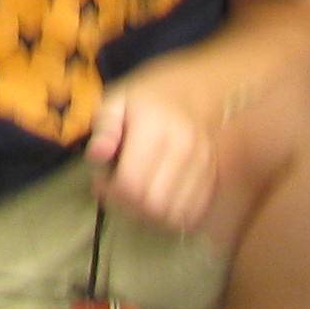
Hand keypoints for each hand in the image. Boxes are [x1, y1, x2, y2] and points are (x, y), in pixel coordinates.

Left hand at [88, 81, 221, 236]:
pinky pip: (192, 214)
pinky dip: (172, 216)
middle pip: (152, 205)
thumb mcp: (116, 101)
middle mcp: (183, 148)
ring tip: (137, 196)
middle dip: (128, 207)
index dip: (110, 192)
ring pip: (173, 215)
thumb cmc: (146, 100)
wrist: (194, 93)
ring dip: (149, 215)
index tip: (102, 182)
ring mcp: (202, 165)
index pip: (131, 183)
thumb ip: (104, 127)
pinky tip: (158, 199)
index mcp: (155, 127)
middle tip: (117, 191)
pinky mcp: (213, 178)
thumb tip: (96, 155)